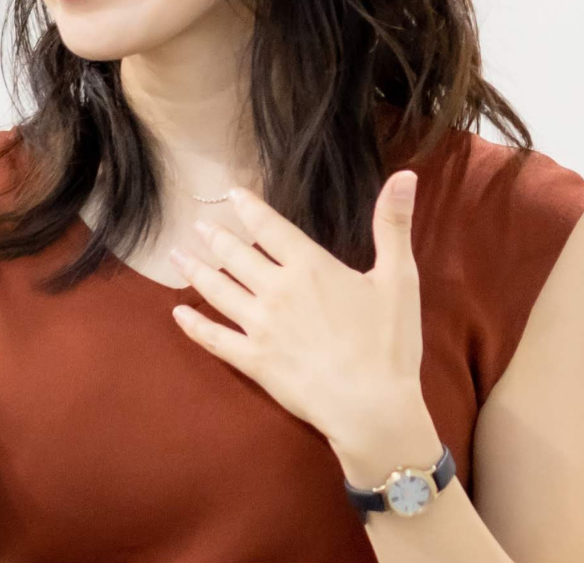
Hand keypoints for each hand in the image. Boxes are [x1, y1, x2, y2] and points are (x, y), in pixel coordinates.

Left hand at [169, 170, 431, 464]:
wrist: (373, 408)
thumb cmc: (389, 344)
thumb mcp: (399, 277)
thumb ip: (393, 224)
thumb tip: (406, 175)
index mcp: (309, 266)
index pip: (269, 226)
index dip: (248, 208)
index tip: (232, 194)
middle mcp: (277, 290)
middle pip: (236, 255)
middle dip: (216, 237)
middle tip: (199, 225)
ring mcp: (260, 326)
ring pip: (218, 290)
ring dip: (195, 270)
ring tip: (177, 255)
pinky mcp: (253, 360)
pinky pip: (214, 338)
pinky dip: (193, 325)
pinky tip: (178, 315)